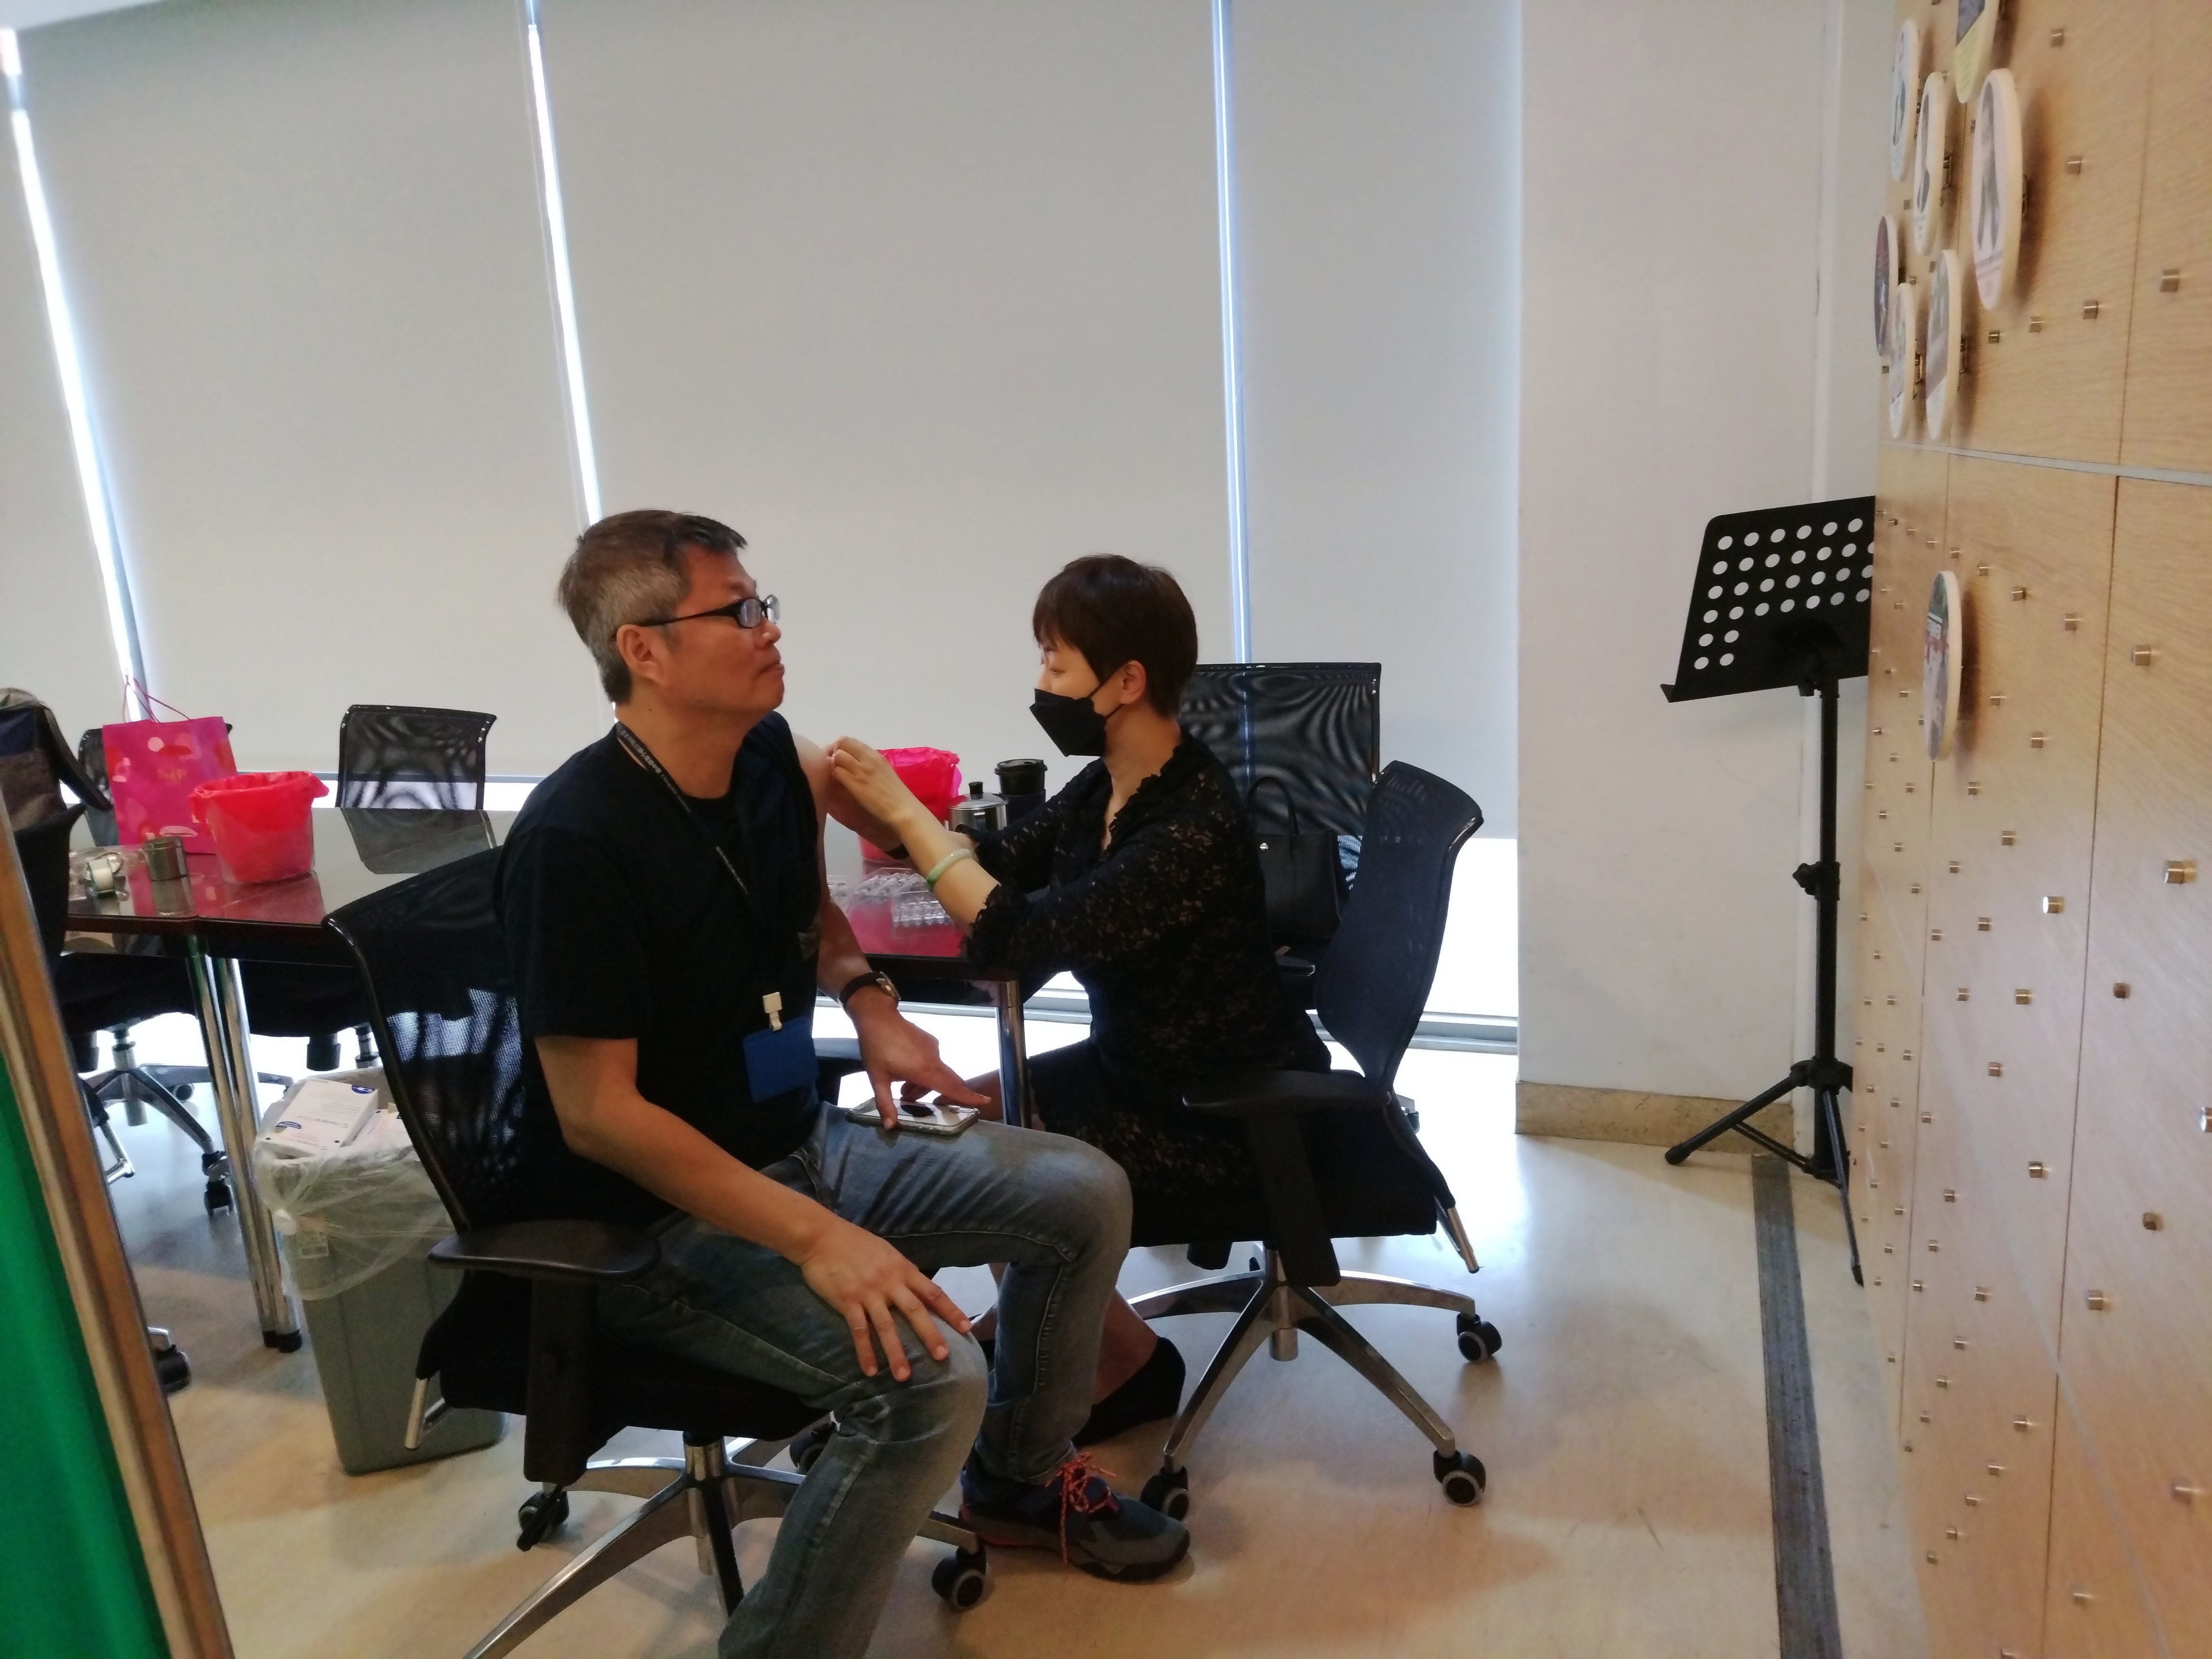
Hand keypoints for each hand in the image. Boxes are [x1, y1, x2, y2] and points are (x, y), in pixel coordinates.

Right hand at [795, 1214, 971, 1380]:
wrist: (822, 1236)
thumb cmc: (855, 1243)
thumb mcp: (886, 1253)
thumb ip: (901, 1272)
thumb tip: (916, 1290)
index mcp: (902, 1268)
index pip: (933, 1292)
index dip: (950, 1310)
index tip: (966, 1327)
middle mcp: (889, 1282)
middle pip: (915, 1311)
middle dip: (930, 1335)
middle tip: (943, 1356)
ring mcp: (868, 1292)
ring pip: (887, 1326)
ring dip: (896, 1353)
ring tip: (903, 1376)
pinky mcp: (847, 1301)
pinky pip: (859, 1331)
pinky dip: (865, 1352)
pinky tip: (870, 1371)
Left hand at [827, 738, 924, 835]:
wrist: (902, 809)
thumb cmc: (896, 795)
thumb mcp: (885, 771)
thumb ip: (871, 764)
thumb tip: (857, 763)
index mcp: (876, 756)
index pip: (852, 741)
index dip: (841, 748)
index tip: (841, 758)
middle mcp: (868, 759)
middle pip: (842, 743)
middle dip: (834, 752)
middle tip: (834, 765)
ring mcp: (861, 770)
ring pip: (838, 756)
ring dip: (833, 764)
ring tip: (836, 775)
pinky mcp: (855, 784)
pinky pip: (837, 772)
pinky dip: (834, 777)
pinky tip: (838, 785)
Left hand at [851, 996, 989, 1127]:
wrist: (878, 1016)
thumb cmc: (876, 1048)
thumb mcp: (877, 1078)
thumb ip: (885, 1103)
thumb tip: (889, 1126)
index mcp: (924, 1071)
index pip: (952, 1087)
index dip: (969, 1096)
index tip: (986, 1101)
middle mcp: (934, 1060)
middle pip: (949, 1081)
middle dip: (940, 1095)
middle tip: (918, 1102)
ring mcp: (933, 1048)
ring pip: (939, 1072)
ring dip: (926, 1084)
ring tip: (904, 1090)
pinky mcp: (930, 1041)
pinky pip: (934, 1061)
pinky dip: (925, 1071)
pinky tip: (906, 1071)